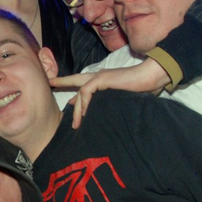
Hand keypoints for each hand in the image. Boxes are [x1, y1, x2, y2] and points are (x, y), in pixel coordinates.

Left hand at [49, 58, 170, 128]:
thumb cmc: (142, 88)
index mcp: (102, 80)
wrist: (151, 77)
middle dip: (62, 82)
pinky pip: (86, 92)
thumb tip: (96, 115)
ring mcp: (100, 76)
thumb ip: (107, 103)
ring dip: (77, 110)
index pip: (83, 83)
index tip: (61, 92)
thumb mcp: (119, 98)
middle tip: (50, 83)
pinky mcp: (102, 78)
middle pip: (75, 80)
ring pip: (80, 93)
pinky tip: (85, 114)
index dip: (71, 86)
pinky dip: (84, 104)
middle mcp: (99, 76)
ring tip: (76, 125)